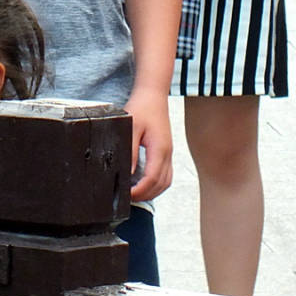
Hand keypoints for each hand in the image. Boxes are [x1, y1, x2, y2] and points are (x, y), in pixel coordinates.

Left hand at [124, 86, 172, 200]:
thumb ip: (130, 152)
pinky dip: (157, 185)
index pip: (152, 179)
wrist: (153, 95)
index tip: (126, 195)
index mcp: (159, 149)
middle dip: (145, 195)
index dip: (139, 191)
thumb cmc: (142, 108)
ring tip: (136, 195)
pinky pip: (166, 175)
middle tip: (128, 199)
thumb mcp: (131, 128)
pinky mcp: (167, 152)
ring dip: (152, 192)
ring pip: (165, 182)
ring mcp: (169, 153)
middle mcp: (167, 154)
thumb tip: (127, 173)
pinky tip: (145, 185)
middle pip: (160, 185)